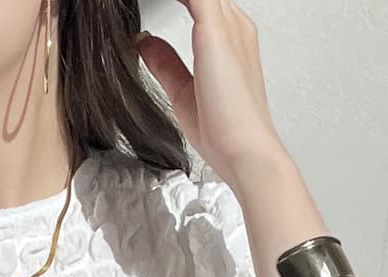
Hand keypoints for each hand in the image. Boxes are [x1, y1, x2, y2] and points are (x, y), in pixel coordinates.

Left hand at [138, 0, 286, 175]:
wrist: (244, 151)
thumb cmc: (223, 132)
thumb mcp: (182, 92)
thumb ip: (165, 62)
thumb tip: (144, 42)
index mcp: (230, 38)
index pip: (200, 0)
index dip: (176, 0)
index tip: (152, 5)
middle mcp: (233, 25)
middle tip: (143, 2)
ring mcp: (228, 23)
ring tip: (144, 0)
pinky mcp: (215, 28)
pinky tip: (151, 0)